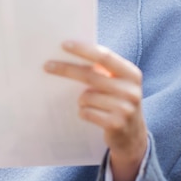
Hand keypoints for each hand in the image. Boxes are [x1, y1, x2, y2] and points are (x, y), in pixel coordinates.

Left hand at [44, 41, 147, 180]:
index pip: (105, 56)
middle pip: (91, 76)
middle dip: (67, 69)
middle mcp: (131, 90)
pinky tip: (92, 115)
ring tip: (89, 104)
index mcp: (131, 74)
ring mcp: (125, 109)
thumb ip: (102, 70)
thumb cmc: (118, 101)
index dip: (84, 50)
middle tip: (47, 66)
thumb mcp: (117, 83)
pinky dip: (83, 112)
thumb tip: (70, 54)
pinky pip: (86, 113)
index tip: (64, 45)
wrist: (133, 136)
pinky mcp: (116, 124)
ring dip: (81, 100)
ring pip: (86, 97)